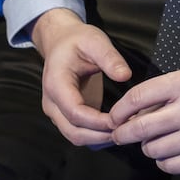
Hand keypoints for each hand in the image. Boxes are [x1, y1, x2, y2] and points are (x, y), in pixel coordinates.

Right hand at [31, 8, 130, 146]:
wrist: (60, 41)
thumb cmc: (77, 40)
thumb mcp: (95, 40)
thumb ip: (109, 57)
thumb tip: (125, 75)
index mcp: (56, 84)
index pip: (75, 113)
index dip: (98, 121)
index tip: (121, 119)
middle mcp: (52, 102)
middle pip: (73, 132)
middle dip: (100, 135)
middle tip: (127, 129)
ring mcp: (56, 111)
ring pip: (75, 136)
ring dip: (99, 138)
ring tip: (124, 130)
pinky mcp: (65, 115)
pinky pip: (79, 132)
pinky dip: (96, 136)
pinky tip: (115, 128)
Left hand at [108, 66, 179, 173]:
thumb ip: (162, 93)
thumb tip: (132, 114)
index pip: (137, 98)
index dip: (119, 110)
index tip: (113, 117)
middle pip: (140, 128)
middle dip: (122, 133)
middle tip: (119, 134)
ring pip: (152, 150)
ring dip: (147, 146)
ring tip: (155, 139)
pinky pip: (170, 166)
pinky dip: (163, 160)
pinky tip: (169, 151)